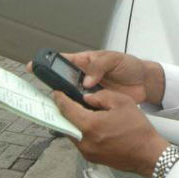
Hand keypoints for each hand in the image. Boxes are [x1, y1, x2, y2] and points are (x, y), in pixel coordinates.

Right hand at [27, 51, 164, 104]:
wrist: (145, 83)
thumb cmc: (129, 66)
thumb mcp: (115, 59)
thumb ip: (100, 66)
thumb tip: (87, 81)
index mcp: (86, 62)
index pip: (63, 61)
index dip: (48, 63)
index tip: (33, 66)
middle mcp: (83, 78)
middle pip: (62, 82)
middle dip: (52, 87)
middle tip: (42, 93)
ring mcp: (88, 92)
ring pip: (70, 98)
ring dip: (63, 103)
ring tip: (54, 107)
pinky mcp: (96, 105)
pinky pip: (82, 109)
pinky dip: (77, 114)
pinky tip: (71, 118)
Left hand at [54, 89, 168, 176]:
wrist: (147, 153)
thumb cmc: (138, 129)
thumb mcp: (123, 102)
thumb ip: (102, 96)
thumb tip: (87, 97)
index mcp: (90, 125)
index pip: (67, 110)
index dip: (60, 99)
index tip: (57, 93)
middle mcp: (84, 141)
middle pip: (66, 123)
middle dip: (66, 111)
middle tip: (67, 100)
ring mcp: (87, 151)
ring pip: (72, 133)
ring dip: (74, 122)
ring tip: (82, 112)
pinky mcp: (92, 157)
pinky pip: (81, 141)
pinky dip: (82, 131)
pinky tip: (93, 125)